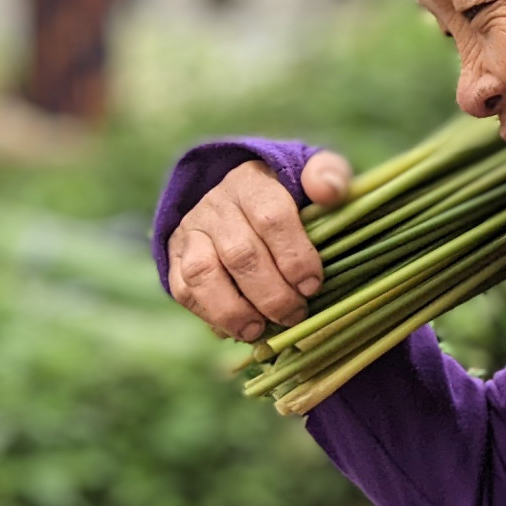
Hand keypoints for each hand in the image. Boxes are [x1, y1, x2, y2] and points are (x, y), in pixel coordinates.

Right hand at [168, 152, 352, 340]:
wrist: (239, 197)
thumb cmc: (287, 195)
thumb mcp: (311, 176)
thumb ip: (328, 175)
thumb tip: (329, 191)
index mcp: (253, 182)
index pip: (272, 217)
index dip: (294, 256)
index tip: (313, 285)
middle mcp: (216, 205)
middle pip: (240, 254)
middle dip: (272, 293)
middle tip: (295, 314)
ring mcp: (192, 231)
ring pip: (204, 273)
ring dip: (234, 309)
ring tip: (260, 329)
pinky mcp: (176, 256)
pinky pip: (183, 289)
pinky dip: (210, 314)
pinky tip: (238, 328)